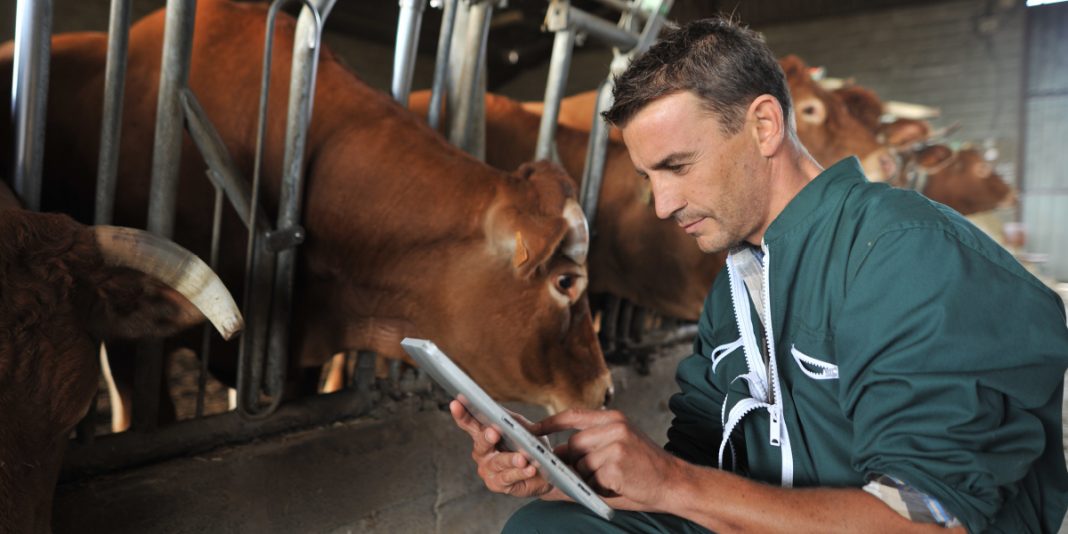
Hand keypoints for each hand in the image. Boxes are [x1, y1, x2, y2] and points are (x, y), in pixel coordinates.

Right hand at [448, 399, 554, 497]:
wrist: (544, 471)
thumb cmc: (529, 446)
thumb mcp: (522, 428)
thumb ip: (511, 420)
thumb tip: (500, 411)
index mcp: (483, 433)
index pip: (469, 422)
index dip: (462, 414)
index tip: (456, 403)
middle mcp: (481, 452)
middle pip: (481, 442)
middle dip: (487, 437)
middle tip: (494, 432)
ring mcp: (487, 469)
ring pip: (497, 462)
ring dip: (510, 459)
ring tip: (522, 458)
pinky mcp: (497, 484)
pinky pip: (508, 477)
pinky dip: (520, 473)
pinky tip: (529, 468)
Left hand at [534, 409, 683, 511]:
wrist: (675, 483)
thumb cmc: (644, 470)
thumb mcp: (618, 451)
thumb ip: (586, 453)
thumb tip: (551, 464)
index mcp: (613, 418)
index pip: (573, 415)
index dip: (549, 423)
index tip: (531, 431)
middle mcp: (615, 426)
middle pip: (573, 444)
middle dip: (571, 463)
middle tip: (581, 476)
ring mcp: (616, 443)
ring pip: (581, 463)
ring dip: (588, 478)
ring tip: (609, 481)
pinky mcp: (617, 463)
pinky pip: (591, 478)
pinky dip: (598, 487)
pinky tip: (616, 486)